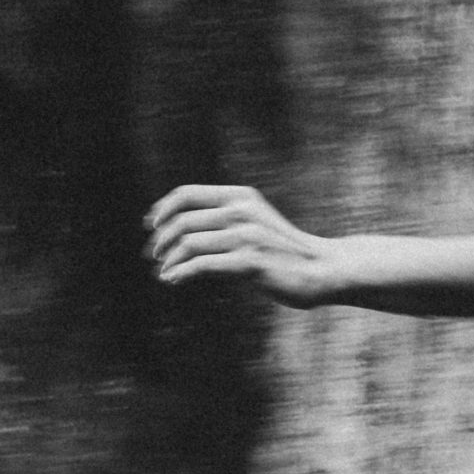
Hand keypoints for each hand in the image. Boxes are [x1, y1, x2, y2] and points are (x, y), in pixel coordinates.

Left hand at [146, 184, 335, 306]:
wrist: (323, 268)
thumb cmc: (286, 250)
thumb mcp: (256, 221)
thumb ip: (227, 219)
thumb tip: (181, 231)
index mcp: (242, 196)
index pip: (187, 193)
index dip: (162, 209)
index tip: (150, 225)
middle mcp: (242, 211)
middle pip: (182, 221)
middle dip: (160, 240)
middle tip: (153, 255)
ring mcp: (246, 236)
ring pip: (188, 244)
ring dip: (168, 260)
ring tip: (163, 271)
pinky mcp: (249, 262)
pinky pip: (202, 265)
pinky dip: (181, 273)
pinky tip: (173, 280)